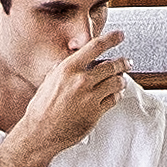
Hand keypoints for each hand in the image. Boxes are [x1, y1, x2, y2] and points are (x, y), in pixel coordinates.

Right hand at [10, 30, 134, 159]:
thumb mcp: (51, 79)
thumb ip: (66, 68)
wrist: (39, 131)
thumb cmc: (42, 107)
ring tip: (122, 80)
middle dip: (124, 62)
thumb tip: (78, 58)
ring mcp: (90, 97)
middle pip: (112, 65)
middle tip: (127, 62)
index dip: (111, 39)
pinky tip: (115, 95)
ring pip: (117, 82)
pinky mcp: (95, 112)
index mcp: (68, 68)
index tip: (120, 35)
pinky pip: (114, 99)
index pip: (95, 47)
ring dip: (122, 80)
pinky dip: (117, 95)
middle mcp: (81, 80)